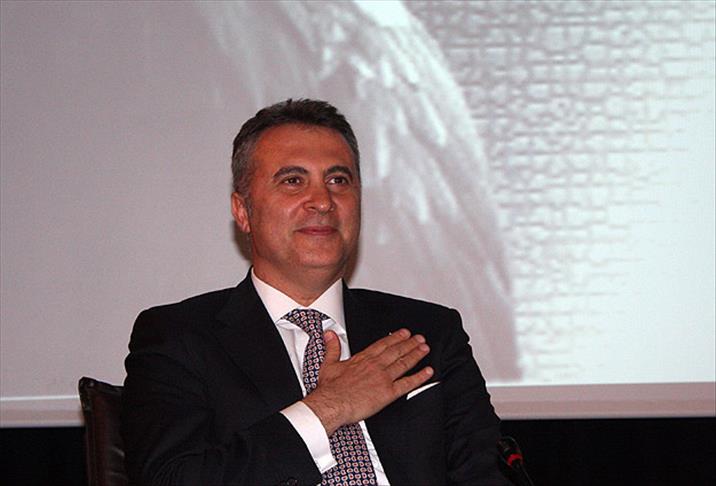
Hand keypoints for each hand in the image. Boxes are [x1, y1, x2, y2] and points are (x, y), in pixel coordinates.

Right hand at [302, 328, 432, 434]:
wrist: (332, 404)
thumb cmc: (330, 389)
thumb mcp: (329, 363)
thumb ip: (332, 347)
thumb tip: (330, 335)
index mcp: (363, 358)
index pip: (383, 344)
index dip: (395, 337)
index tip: (404, 333)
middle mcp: (376, 365)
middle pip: (397, 351)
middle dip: (410, 343)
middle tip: (420, 338)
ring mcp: (383, 378)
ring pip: (404, 363)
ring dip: (416, 354)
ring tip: (425, 348)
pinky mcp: (388, 393)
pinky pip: (407, 383)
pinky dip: (419, 377)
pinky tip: (428, 372)